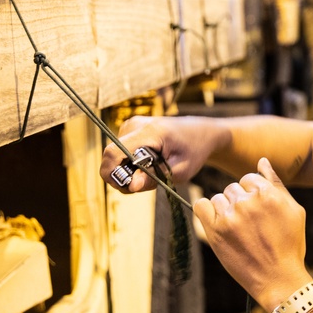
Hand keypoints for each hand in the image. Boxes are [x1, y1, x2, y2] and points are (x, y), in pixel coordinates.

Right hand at [100, 115, 217, 191]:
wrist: (201, 133)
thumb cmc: (194, 151)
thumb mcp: (180, 170)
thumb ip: (154, 178)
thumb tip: (131, 186)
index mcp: (149, 132)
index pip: (113, 152)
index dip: (112, 173)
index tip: (127, 188)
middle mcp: (135, 124)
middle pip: (111, 156)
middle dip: (122, 176)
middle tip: (144, 184)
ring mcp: (131, 124)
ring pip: (115, 156)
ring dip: (128, 171)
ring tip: (151, 173)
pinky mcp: (130, 128)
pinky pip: (120, 152)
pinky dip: (130, 163)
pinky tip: (148, 165)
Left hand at [194, 157, 312, 310]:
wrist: (279, 279)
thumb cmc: (289, 245)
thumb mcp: (294, 210)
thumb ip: (276, 183)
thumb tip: (262, 161)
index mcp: (268, 194)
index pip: (248, 177)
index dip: (252, 194)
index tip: (256, 211)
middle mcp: (248, 202)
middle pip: (232, 188)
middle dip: (239, 202)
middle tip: (249, 225)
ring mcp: (231, 216)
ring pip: (218, 198)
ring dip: (225, 210)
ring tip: (237, 230)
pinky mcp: (216, 231)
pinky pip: (200, 206)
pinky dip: (206, 212)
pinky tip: (218, 224)